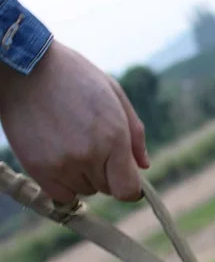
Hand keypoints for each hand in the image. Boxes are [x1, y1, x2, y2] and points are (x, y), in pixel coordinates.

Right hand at [0, 40, 149, 202]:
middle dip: (106, 172)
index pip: (129, 190)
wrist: (25, 66)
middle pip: (108, 189)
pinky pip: (62, 195)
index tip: (125, 175)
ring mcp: (61, 164)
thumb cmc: (74, 77)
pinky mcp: (37, 169)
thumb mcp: (114, 95)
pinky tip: (59, 159)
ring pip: (85, 190)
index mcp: (113, 138)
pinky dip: (64, 184)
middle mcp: (89, 156)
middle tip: (90, 143)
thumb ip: (135, 134)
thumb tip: (144, 166)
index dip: (131, 186)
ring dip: (84, 175)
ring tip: (71, 143)